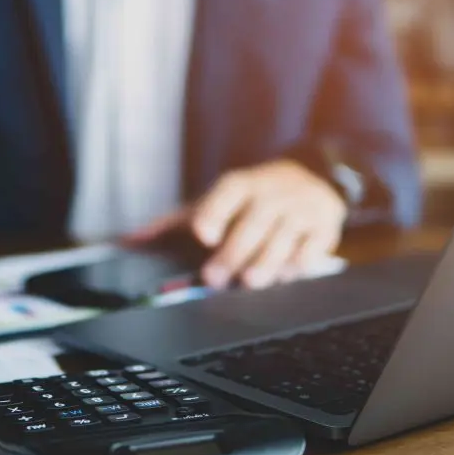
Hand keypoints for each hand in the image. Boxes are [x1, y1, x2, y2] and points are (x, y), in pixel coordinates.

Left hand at [130, 160, 347, 289]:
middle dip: (234, 251)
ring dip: (266, 261)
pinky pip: (313, 246)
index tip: (201, 233)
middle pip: (253, 222)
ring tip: (251, 281)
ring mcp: (301, 208)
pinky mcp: (325, 226)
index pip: (227, 193)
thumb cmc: (253, 194)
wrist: (316, 172)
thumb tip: (128, 241)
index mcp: (242, 183)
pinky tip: (286, 276)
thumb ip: (175, 220)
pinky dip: (300, 262)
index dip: (214, 211)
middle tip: (215, 277)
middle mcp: (272, 192)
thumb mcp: (218, 197)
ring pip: (283, 236)